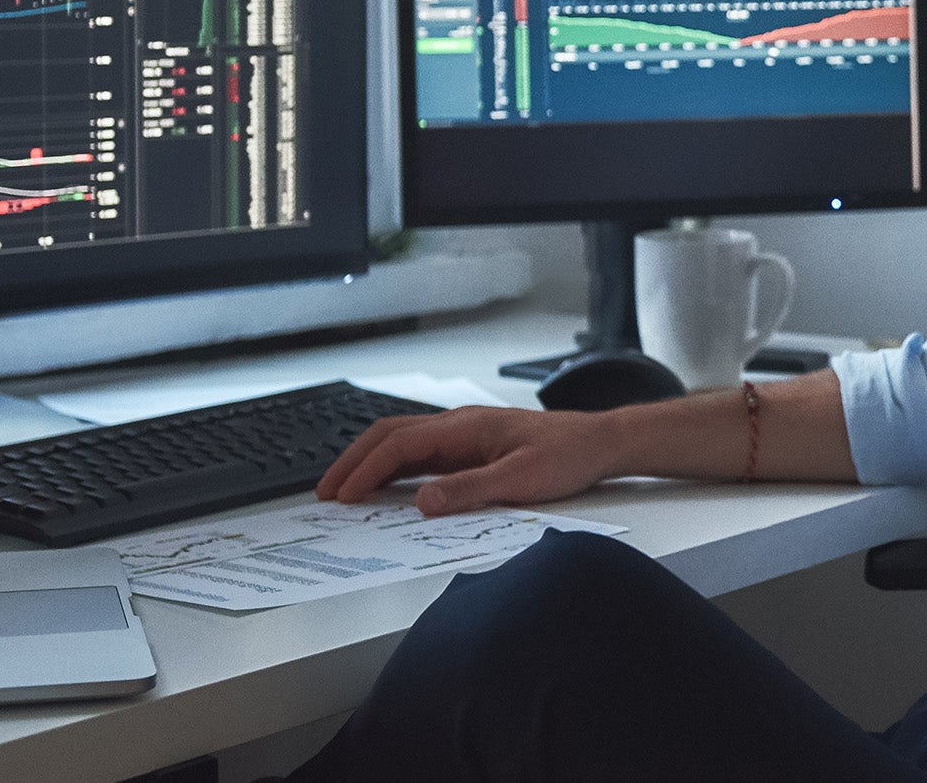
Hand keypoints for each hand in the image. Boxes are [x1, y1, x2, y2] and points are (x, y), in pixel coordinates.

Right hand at [316, 406, 619, 515]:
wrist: (600, 442)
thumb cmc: (568, 455)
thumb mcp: (521, 480)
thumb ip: (470, 490)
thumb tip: (422, 502)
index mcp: (465, 426)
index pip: (399, 444)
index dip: (365, 470)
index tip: (342, 495)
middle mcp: (459, 425)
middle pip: (390, 435)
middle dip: (354, 462)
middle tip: (325, 493)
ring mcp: (464, 434)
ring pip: (403, 442)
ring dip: (371, 464)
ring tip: (345, 492)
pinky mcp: (473, 447)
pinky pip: (422, 454)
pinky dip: (395, 469)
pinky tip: (387, 489)